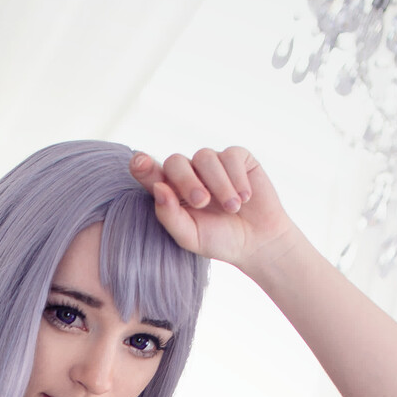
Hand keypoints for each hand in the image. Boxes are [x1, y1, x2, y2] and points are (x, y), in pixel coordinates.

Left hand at [129, 146, 294, 269]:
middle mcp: (188, 173)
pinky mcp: (237, 157)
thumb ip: (169, 216)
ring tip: (232, 209)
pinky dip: (237, 178)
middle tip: (202, 202)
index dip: (142, 165)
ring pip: (205, 157)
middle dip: (187, 181)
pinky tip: (245, 198)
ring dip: (219, 184)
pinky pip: (231, 156)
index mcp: (171, 191)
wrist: (257, 240)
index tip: (139, 162)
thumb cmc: (219, 240)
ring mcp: (212, 163)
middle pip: (176, 161)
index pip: (150, 173)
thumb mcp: (190, 237)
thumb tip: (158, 189)